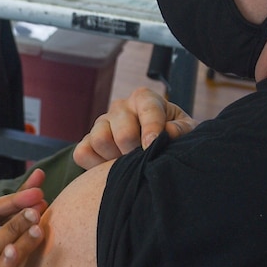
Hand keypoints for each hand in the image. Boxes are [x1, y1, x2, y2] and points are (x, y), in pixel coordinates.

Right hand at [73, 87, 194, 168]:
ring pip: (100, 140)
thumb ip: (181, 129)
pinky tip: (110, 167)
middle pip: (122, 132)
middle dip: (134, 151)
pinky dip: (95, 165)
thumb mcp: (185, 129)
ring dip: (115, 158)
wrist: (152, 148)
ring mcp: (101, 123)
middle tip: (142, 160)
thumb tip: (168, 133)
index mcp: (145, 98)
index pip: (147, 109)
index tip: (153, 146)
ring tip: (127, 163)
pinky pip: (82, 153)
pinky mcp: (87, 141)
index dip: (151, 129)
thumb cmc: (171, 135)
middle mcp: (120, 107)